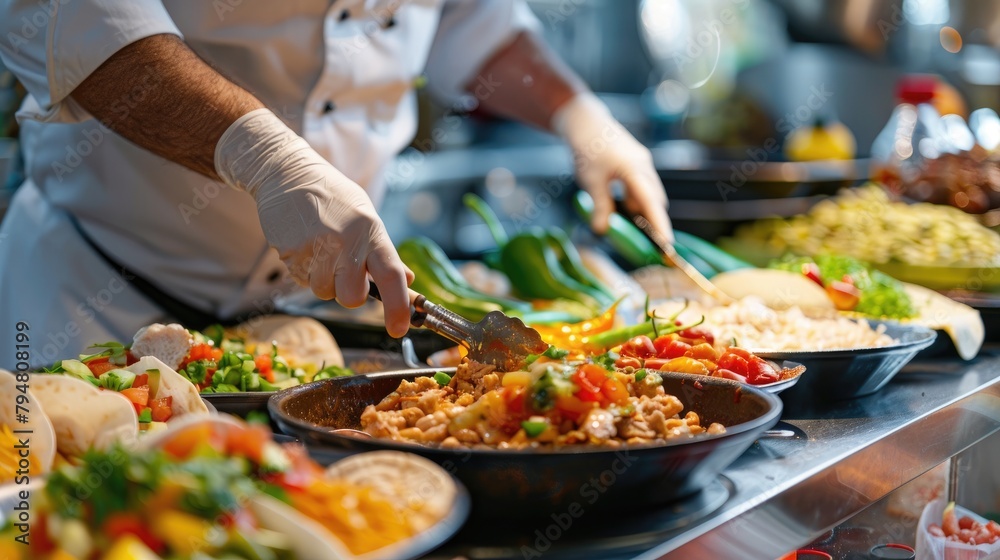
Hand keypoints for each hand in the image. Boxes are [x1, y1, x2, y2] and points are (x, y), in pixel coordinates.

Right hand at [215, 109, 412, 336]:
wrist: (288, 173)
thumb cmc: (333, 198)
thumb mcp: (366, 218)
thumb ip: (385, 252)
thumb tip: (407, 282)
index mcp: (371, 232)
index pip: (392, 276)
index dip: (399, 307)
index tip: (399, 329)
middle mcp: (346, 242)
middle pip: (353, 298)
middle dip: (349, 295)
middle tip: (343, 273)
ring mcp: (316, 248)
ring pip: (324, 293)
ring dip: (323, 281)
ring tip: (320, 249)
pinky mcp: (290, 252)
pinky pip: (302, 280)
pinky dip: (304, 270)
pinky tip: (304, 245)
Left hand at [553, 93, 672, 242]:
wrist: (586, 122)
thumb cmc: (588, 149)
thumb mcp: (590, 181)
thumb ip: (600, 206)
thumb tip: (603, 231)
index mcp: (634, 169)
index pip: (651, 203)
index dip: (660, 225)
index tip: (667, 244)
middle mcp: (644, 166)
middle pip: (655, 200)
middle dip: (654, 221)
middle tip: (649, 244)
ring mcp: (643, 164)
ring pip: (649, 194)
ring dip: (642, 211)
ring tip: (634, 230)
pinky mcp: (637, 163)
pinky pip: (642, 187)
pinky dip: (636, 201)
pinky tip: (624, 210)